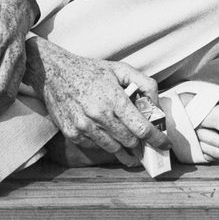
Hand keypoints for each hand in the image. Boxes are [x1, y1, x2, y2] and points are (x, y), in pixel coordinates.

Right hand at [25, 37, 167, 166]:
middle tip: (147, 146)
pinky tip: (107, 136)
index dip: (156, 139)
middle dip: (141, 146)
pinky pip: (96, 147)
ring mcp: (84, 126)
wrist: (54, 73)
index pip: (141, 128)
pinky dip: (105, 144)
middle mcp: (99, 114)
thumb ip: (144, 83)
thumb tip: (156, 104)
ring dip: (125, 150)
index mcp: (113, 98)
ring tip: (131, 149)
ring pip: (114, 148)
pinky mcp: (73, 134)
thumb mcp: (119, 69)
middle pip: (130, 142)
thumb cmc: (90, 71)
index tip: (164, 145)